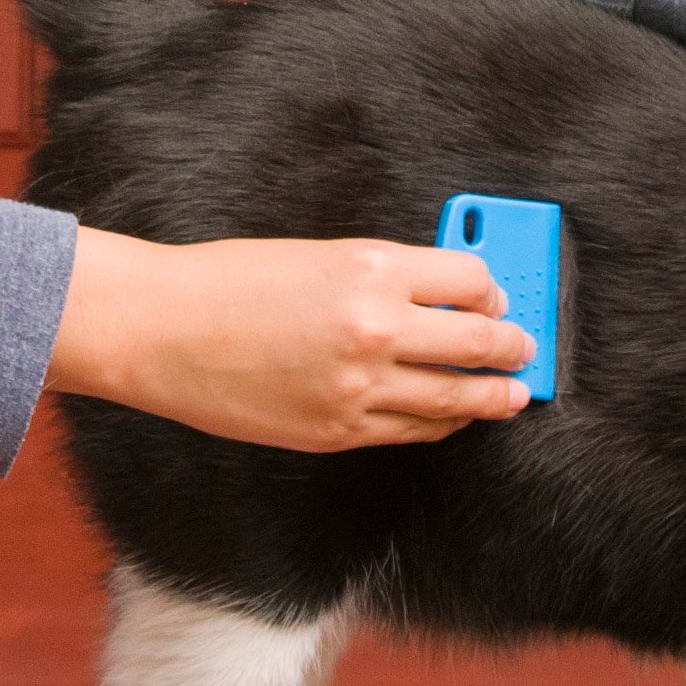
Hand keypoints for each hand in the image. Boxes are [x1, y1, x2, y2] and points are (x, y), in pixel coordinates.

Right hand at [47, 228, 535, 448]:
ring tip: (513, 393)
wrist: (159, 329)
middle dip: (512, 345)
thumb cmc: (227, 282)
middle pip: (478, 340)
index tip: (499, 297)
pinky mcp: (338, 429)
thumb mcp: (318, 255)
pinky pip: (414, 430)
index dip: (492, 290)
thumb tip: (440, 294)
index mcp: (370, 267)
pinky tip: (455, 416)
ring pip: (455, 396)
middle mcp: (374, 327)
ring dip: (494, 394)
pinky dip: (443, 422)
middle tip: (526, 347)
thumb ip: (383, 275)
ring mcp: (359, 385)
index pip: (469, 279)